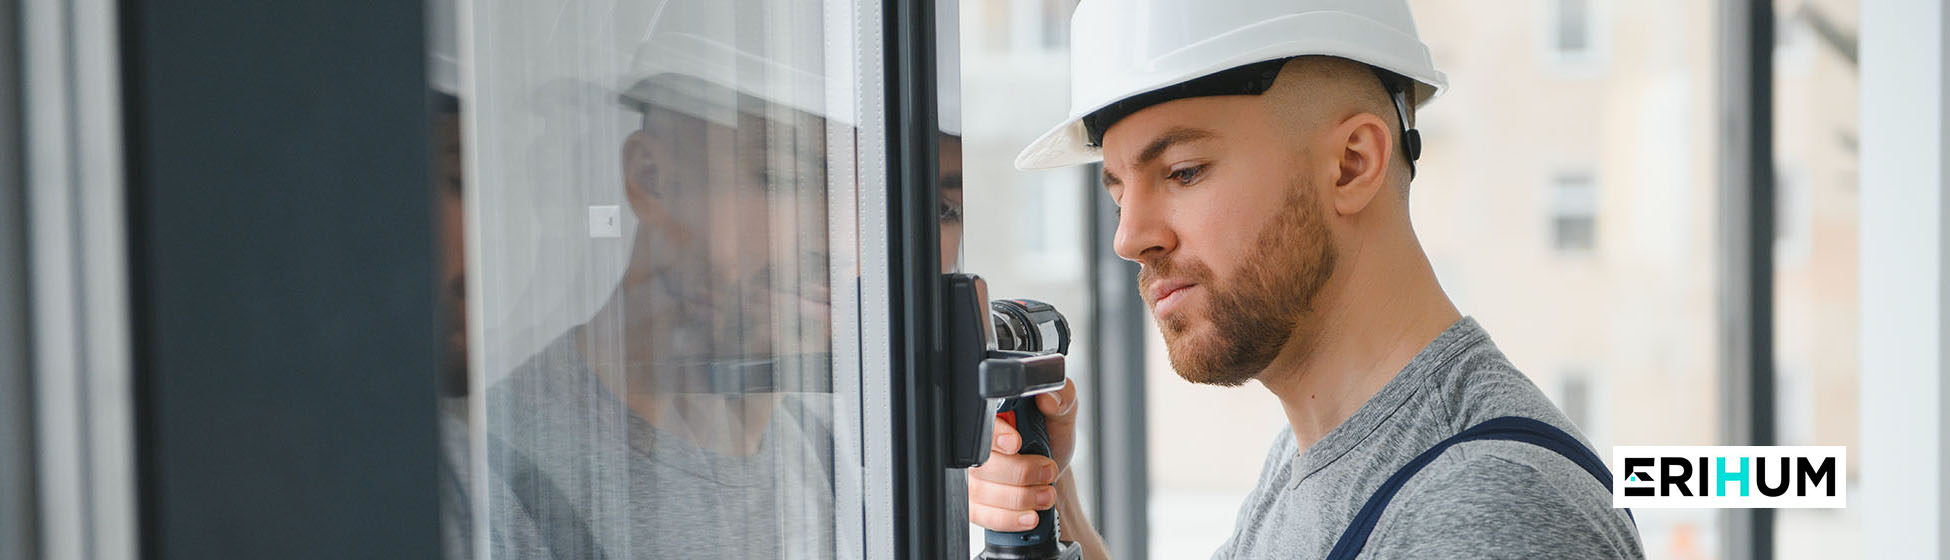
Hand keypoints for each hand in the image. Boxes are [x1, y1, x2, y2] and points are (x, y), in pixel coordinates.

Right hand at [966, 378, 1077, 531]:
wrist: (1051, 478)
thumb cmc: (1051, 443)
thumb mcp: (1063, 418)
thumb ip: (1063, 399)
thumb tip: (1049, 396)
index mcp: (995, 419)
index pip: (980, 425)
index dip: (995, 436)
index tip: (1017, 443)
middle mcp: (978, 448)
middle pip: (981, 464)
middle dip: (1021, 473)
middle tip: (1048, 472)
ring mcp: (973, 478)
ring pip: (981, 492)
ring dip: (1021, 497)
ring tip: (1046, 495)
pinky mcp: (974, 505)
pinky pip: (982, 515)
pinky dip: (1010, 518)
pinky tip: (1029, 515)